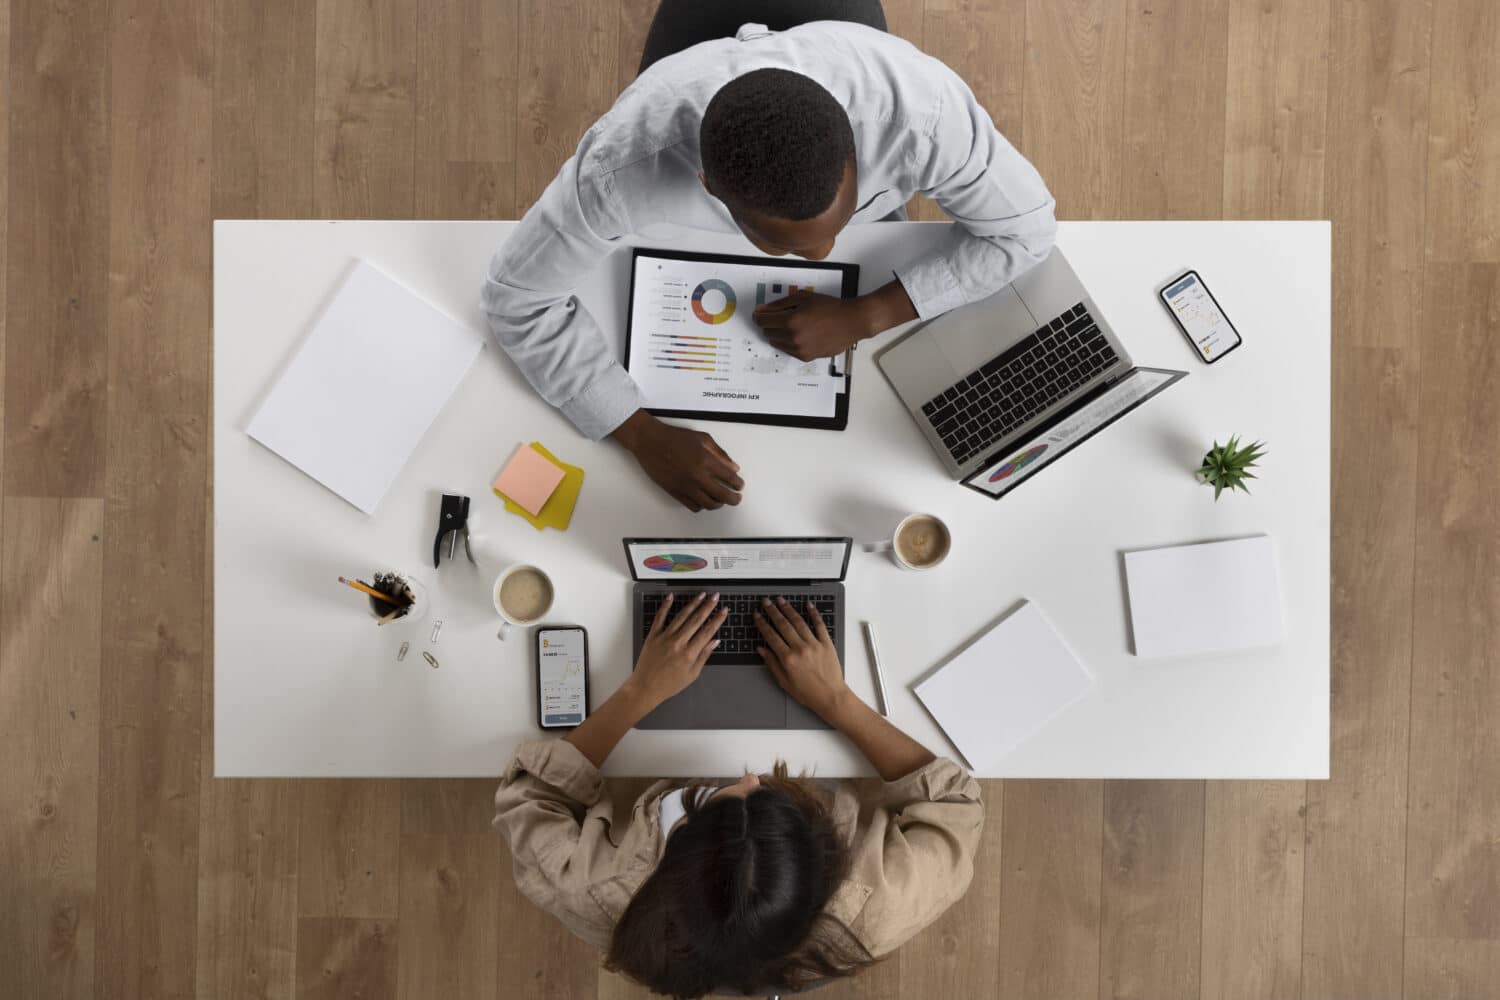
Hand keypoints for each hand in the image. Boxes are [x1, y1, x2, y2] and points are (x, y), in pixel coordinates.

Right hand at [612, 410, 743, 511]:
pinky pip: (693, 506)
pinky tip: (704, 500)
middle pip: (722, 496)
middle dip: (734, 499)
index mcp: (706, 461)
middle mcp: (697, 476)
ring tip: (721, 500)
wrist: (650, 442)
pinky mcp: (675, 492)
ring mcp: (686, 487)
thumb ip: (720, 454)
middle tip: (736, 498)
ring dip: (719, 504)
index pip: (730, 479)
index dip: (738, 484)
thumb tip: (733, 468)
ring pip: (709, 505)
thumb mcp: (703, 438)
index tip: (739, 486)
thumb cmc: (675, 437)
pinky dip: (702, 506)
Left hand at [629, 592, 727, 705]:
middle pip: (696, 620)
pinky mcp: (653, 636)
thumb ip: (704, 656)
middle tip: (715, 597)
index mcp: (689, 653)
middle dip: (708, 606)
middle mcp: (678, 642)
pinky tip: (671, 597)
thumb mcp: (692, 674)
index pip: (707, 631)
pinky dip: (665, 606)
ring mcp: (665, 637)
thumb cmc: (669, 684)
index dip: (717, 619)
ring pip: (681, 616)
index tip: (723, 611)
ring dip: (693, 604)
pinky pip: (660, 617)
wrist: (646, 687)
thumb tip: (715, 641)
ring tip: (701, 595)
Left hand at [752, 291, 867, 361]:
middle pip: (767, 332)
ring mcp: (799, 349)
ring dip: (779, 333)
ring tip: (793, 324)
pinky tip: (801, 333)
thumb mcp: (803, 298)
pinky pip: (788, 350)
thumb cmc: (829, 307)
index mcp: (790, 321)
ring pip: (776, 342)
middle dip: (770, 323)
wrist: (851, 322)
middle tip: (780, 316)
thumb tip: (762, 310)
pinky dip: (789, 342)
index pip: (762, 321)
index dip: (759, 315)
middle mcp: (792, 338)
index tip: (760, 313)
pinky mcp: (805, 357)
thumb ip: (779, 304)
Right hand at [754, 597, 850, 721]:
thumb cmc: (808, 692)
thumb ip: (772, 663)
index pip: (771, 636)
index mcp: (788, 658)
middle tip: (766, 602)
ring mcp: (814, 644)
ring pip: (799, 622)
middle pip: (783, 625)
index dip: (762, 624)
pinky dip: (814, 613)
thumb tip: (761, 649)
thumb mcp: (784, 682)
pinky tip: (808, 605)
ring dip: (788, 609)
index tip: (757, 615)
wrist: (830, 697)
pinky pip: (819, 625)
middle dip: (773, 611)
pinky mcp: (826, 644)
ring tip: (781, 600)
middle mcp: (800, 649)